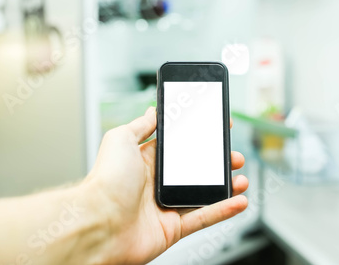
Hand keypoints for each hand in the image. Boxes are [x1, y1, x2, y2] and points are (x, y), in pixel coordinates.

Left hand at [82, 107, 248, 263]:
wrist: (97, 223)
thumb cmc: (105, 180)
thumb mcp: (121, 139)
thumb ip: (141, 125)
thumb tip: (153, 111)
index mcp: (147, 161)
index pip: (179, 146)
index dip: (199, 137)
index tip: (217, 127)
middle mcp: (157, 183)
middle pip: (196, 170)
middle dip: (217, 161)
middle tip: (232, 154)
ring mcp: (166, 206)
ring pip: (203, 194)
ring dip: (225, 185)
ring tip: (240, 177)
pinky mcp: (172, 228)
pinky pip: (203, 218)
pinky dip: (223, 210)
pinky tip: (239, 200)